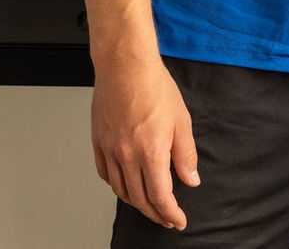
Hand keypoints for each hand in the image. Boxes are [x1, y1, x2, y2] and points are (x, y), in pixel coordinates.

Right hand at [91, 57, 199, 229]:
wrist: (125, 66)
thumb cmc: (154, 87)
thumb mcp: (182, 121)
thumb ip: (186, 155)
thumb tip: (191, 180)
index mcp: (151, 152)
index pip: (160, 196)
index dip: (170, 213)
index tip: (178, 221)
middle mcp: (127, 156)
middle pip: (140, 199)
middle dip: (155, 214)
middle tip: (167, 218)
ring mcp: (109, 150)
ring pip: (120, 190)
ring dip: (136, 202)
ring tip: (149, 204)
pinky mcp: (98, 142)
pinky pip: (105, 174)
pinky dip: (117, 185)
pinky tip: (126, 184)